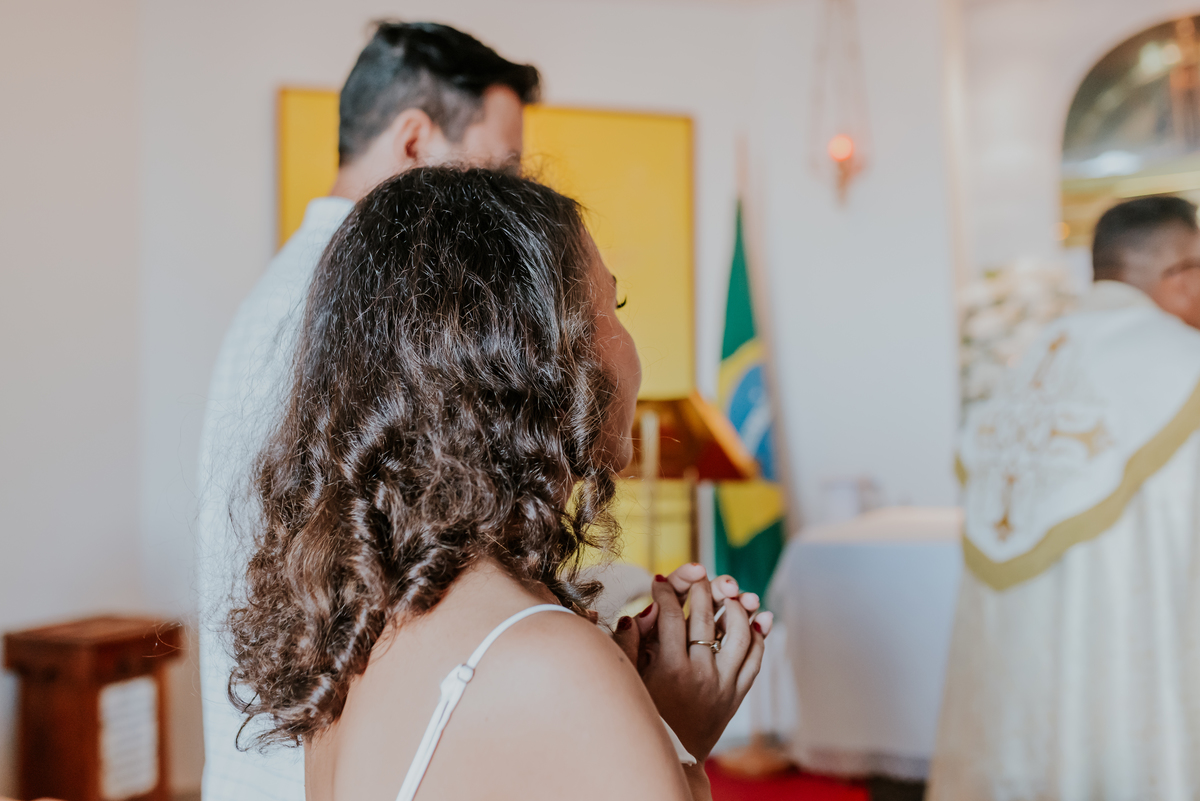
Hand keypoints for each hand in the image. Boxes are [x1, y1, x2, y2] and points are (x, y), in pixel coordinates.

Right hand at [612, 568, 772, 761]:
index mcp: (669, 669)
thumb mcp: (631, 682)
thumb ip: (627, 648)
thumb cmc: (647, 714)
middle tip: (697, 574)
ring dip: (734, 607)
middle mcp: (700, 674)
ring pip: (739, 633)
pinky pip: (756, 657)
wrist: (675, 756)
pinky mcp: (738, 693)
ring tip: (726, 594)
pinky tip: (752, 619)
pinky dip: (757, 634)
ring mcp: (723, 684)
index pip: (669, 616)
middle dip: (700, 588)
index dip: (665, 592)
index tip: (659, 581)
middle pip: (705, 617)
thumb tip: (631, 617)